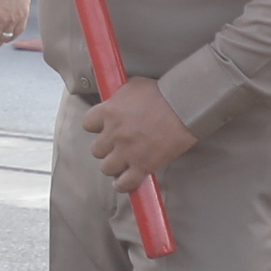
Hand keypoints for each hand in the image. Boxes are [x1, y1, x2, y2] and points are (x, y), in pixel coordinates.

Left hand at [80, 75, 195, 189]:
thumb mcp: (133, 86)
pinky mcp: (143, 165)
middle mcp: (114, 133)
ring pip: (107, 168)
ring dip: (114, 166)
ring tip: (122, 163)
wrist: (183, 105)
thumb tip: (115, 100)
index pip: (87, 124)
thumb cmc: (162, 93)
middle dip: (106, 148)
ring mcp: (127, 151)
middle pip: (96, 149)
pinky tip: (123, 182)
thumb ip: (119, 98)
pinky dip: (123, 185)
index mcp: (109, 112)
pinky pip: (125, 183)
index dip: (96, 127)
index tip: (104, 128)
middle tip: (117, 145)